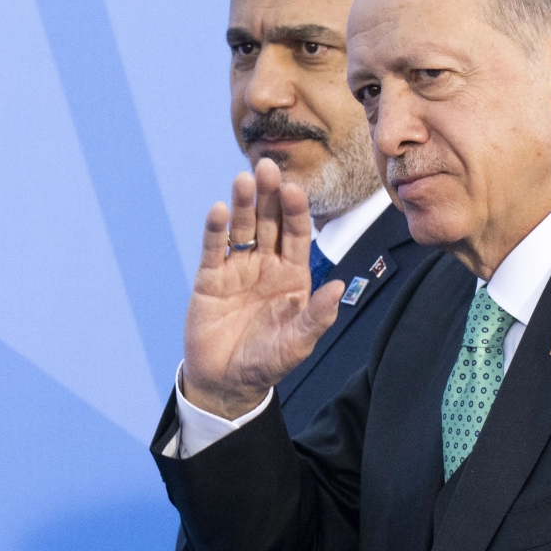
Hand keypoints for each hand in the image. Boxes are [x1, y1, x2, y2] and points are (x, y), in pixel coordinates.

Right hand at [181, 158, 344, 418]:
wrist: (226, 382)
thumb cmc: (267, 362)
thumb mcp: (298, 344)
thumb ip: (317, 316)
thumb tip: (340, 286)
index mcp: (293, 275)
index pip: (297, 235)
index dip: (296, 212)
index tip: (295, 190)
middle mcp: (266, 265)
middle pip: (269, 222)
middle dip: (269, 195)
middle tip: (268, 167)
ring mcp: (237, 269)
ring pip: (242, 229)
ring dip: (243, 204)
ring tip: (244, 179)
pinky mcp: (210, 279)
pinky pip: (214, 250)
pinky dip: (216, 230)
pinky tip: (219, 211)